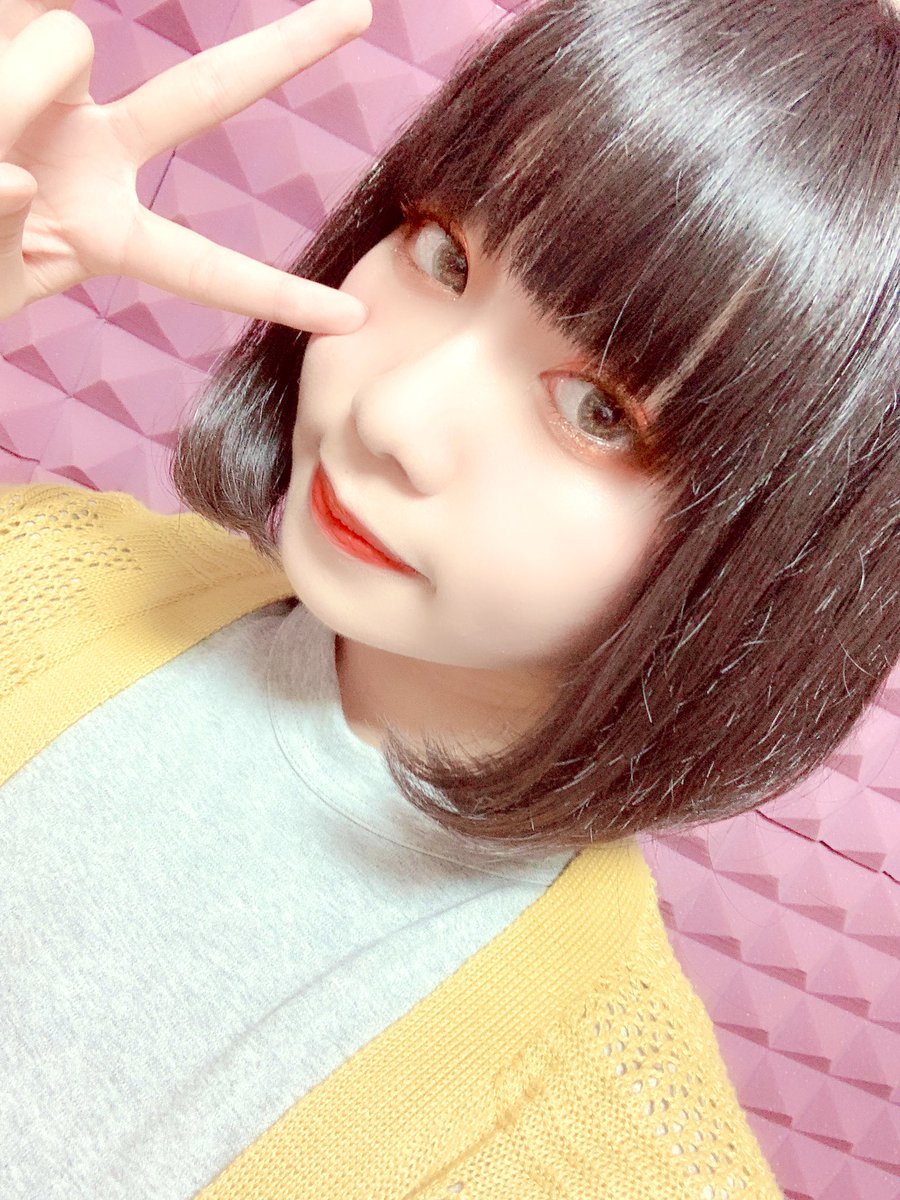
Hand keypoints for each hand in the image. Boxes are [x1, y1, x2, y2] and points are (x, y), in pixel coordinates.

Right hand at [0, 0, 371, 329]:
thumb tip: (12, 171)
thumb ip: (3, 242)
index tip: (349, 320)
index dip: (273, 296)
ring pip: (65, 40)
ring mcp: (50, 88)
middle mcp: (93, 149)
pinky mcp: (8, 36)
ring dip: (7, 88)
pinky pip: (25, 14)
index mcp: (104, 232)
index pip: (203, 269)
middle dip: (282, 53)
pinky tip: (10, 139)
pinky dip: (13, 62)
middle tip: (364, 10)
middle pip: (202, 97)